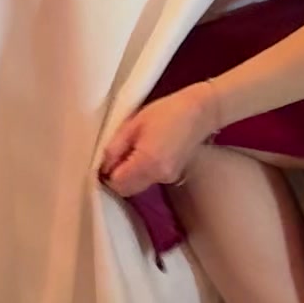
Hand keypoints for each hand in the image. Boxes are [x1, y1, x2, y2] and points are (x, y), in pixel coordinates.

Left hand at [97, 86, 223, 197]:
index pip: (117, 183)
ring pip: (137, 188)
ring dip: (128, 177)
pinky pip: (149, 181)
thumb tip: (103, 166)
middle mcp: (158, 175)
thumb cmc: (166, 111)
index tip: (106, 160)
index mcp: (147, 161)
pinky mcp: (173, 176)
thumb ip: (115, 148)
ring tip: (131, 151)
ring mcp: (167, 178)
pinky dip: (141, 174)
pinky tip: (145, 154)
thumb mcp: (133, 124)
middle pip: (126, 191)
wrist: (199, 111)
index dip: (106, 174)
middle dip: (116, 178)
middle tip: (116, 156)